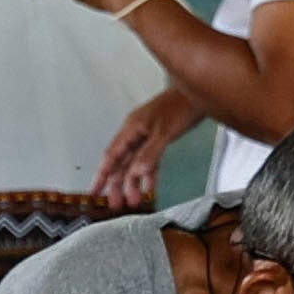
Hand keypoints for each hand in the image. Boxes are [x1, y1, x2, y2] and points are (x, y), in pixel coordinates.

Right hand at [93, 91, 194, 211]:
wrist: (198, 92)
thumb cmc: (182, 104)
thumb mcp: (164, 133)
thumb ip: (149, 154)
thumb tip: (136, 172)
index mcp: (132, 128)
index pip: (112, 156)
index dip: (103, 175)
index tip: (95, 190)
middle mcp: (136, 132)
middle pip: (121, 162)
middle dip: (117, 184)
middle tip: (116, 202)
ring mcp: (147, 135)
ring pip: (135, 162)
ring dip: (134, 182)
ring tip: (134, 199)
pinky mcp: (159, 137)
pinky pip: (149, 159)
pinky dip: (148, 173)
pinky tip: (150, 184)